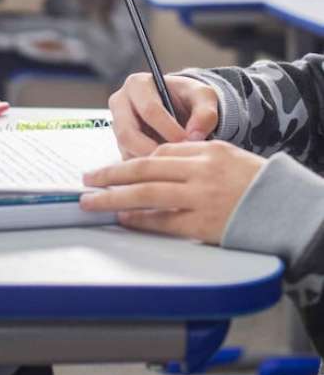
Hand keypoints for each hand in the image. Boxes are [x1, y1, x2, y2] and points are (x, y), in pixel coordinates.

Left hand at [79, 141, 265, 244]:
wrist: (287, 210)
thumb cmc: (255, 184)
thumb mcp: (227, 157)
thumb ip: (193, 157)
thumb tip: (155, 163)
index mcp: (207, 151)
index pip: (159, 152)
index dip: (130, 162)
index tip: (111, 169)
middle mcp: (201, 171)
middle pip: (144, 169)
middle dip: (110, 175)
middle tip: (87, 179)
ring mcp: (200, 198)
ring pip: (146, 194)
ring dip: (114, 198)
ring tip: (92, 201)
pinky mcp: (202, 224)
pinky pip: (162, 221)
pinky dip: (139, 220)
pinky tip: (122, 219)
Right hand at [109, 73, 219, 158]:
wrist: (180, 108)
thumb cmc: (189, 98)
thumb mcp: (204, 97)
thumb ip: (206, 112)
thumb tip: (195, 136)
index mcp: (137, 84)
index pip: (149, 110)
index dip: (169, 129)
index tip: (188, 142)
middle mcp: (119, 104)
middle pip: (128, 133)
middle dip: (153, 149)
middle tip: (176, 159)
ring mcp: (117, 126)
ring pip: (126, 150)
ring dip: (149, 160)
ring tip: (172, 163)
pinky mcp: (120, 144)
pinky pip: (129, 160)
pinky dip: (147, 167)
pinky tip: (165, 167)